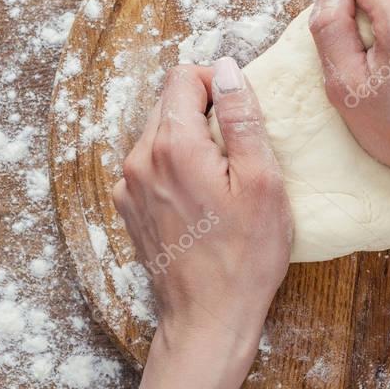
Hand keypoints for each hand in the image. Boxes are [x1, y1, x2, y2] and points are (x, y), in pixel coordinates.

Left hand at [112, 58, 292, 388]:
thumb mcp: (261, 181)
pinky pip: (151, 164)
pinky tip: (203, 197)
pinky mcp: (128, 206)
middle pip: (169, 102)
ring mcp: (128, 185)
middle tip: (241, 146)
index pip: (184, 77)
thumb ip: (241, 118)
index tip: (243, 110)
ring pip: (160, 132)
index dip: (218, 82)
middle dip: (206, 110)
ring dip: (192, 138)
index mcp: (173, 145)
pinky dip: (176, 165)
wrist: (208, 318)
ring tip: (224, 176)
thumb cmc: (245, 255)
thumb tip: (228, 69)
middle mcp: (139, 159)